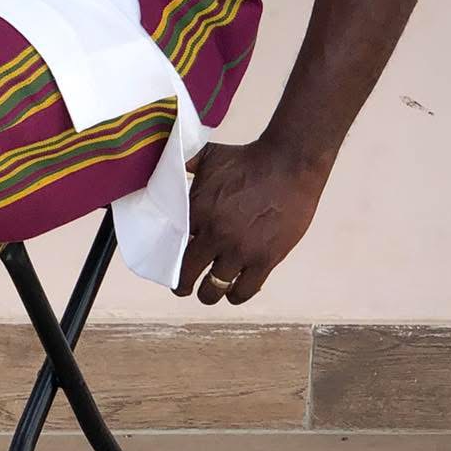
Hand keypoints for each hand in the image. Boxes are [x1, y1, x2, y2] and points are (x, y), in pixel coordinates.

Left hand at [173, 139, 330, 305]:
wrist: (289, 164)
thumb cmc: (246, 159)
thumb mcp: (206, 156)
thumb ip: (181, 164)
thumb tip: (161, 164)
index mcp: (197, 210)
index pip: (170, 246)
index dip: (168, 257)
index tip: (169, 262)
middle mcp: (215, 234)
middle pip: (186, 275)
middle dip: (182, 285)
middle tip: (182, 286)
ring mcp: (241, 250)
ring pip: (213, 289)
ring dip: (207, 293)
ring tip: (208, 291)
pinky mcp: (265, 259)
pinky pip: (243, 291)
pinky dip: (235, 294)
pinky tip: (233, 290)